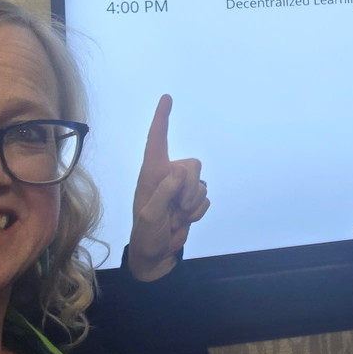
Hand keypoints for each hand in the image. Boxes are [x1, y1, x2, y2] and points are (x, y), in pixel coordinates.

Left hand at [128, 95, 210, 281]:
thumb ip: (163, 192)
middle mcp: (167, 175)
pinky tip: (184, 220)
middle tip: (178, 208)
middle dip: (190, 188)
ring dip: (193, 203)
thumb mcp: (150, 216)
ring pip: (201, 183)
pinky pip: (206, 198)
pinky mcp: (191, 200)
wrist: (156, 255)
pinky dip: (198, 212)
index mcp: (151, 173)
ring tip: (177, 217)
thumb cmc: (146, 235)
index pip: (157, 140)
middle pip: (192, 165)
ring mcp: (180, 188)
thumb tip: (179, 172)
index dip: (161, 118)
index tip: (166, 98)